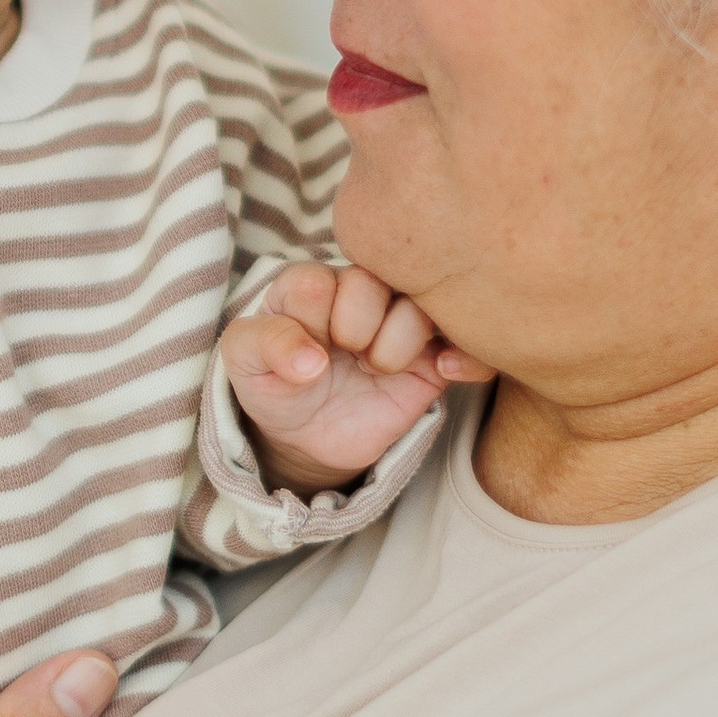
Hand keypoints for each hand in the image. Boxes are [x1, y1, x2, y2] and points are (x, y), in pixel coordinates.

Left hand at [219, 261, 484, 493]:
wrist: (306, 436)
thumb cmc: (274, 383)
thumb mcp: (245, 362)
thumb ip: (264, 344)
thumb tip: (310, 360)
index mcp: (311, 283)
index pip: (320, 281)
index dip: (314, 321)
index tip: (309, 350)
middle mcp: (360, 292)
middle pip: (377, 280)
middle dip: (358, 327)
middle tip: (347, 356)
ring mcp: (400, 323)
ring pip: (425, 303)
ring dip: (401, 343)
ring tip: (378, 370)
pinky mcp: (433, 358)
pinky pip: (472, 345)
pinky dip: (468, 355)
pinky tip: (440, 372)